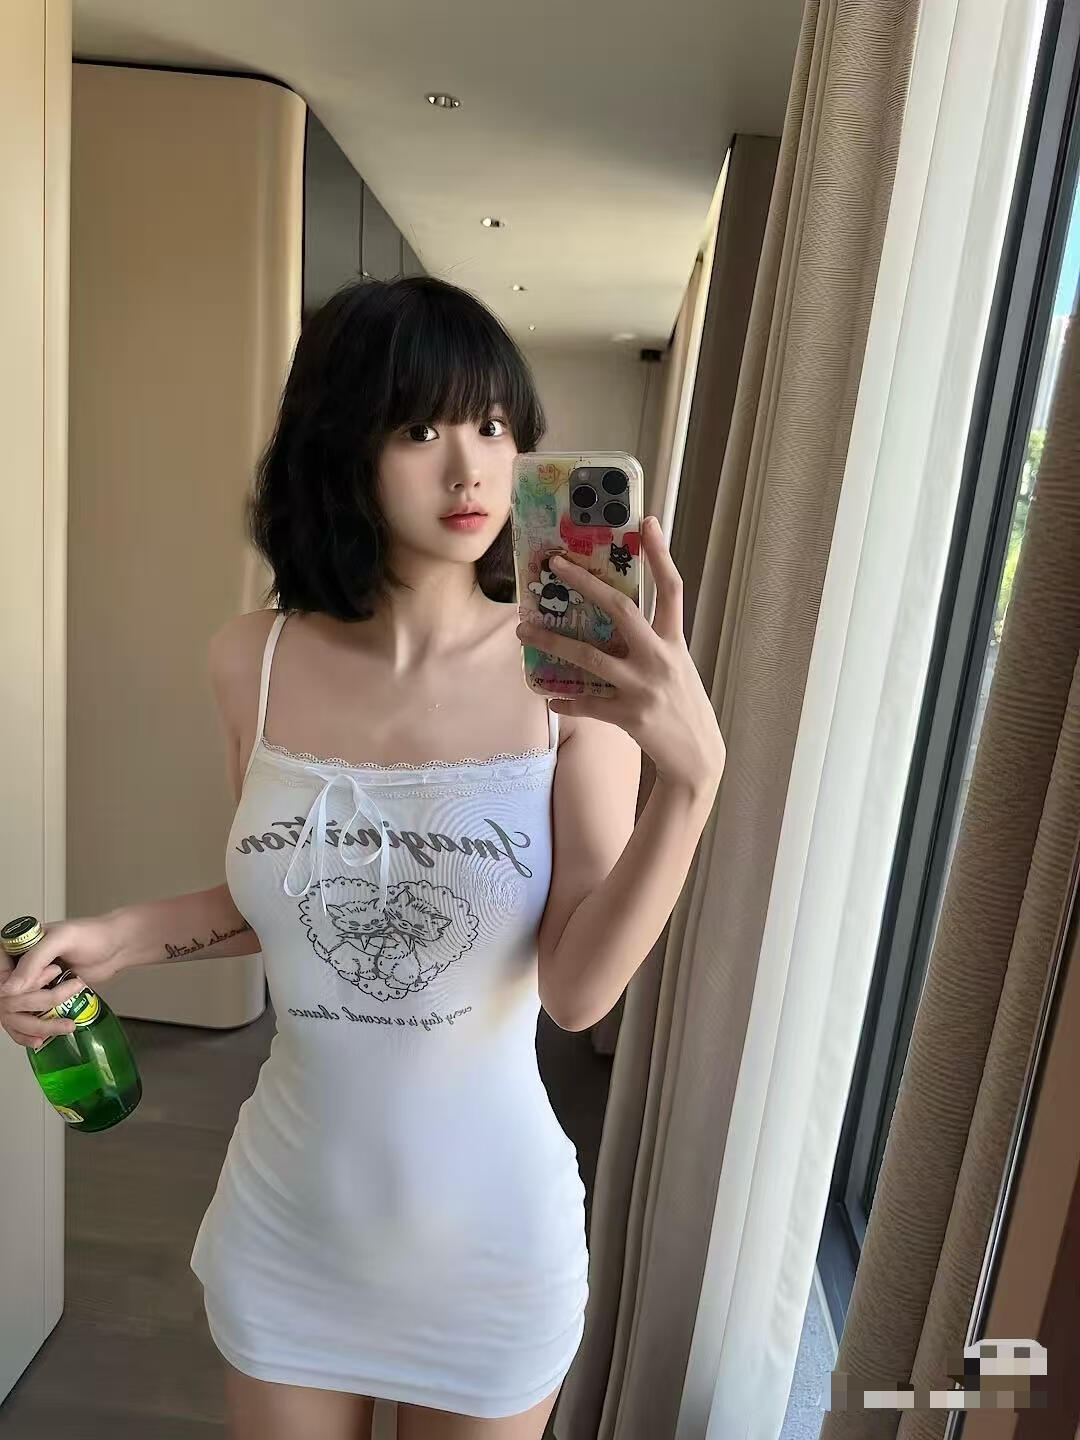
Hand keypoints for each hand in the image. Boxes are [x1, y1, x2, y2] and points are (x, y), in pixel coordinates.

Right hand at [0, 914, 126, 1050]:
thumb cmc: (93, 935)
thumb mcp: (61, 940)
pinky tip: (43, 1039)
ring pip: (16, 1014)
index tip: (37, 990)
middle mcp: (19, 967)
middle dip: (35, 1003)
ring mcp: (31, 984)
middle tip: (61, 994)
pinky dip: (33, 1032)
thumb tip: (7, 990)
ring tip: (63, 1025)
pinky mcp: (44, 997)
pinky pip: (27, 1021)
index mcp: (17, 946)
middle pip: (8, 998)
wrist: (117, 946)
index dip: (14, 989)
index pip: (0, 976)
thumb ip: (33, 961)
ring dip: (37, 1025)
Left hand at [516, 514, 725, 798]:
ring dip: (551, 642)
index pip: (671, 588)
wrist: (698, 758)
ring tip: (523, 631)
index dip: (660, 554)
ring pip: (589, 657)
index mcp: (674, 642)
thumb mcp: (676, 667)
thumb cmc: (681, 706)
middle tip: (555, 565)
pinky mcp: (630, 716)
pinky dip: (564, 701)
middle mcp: (660, 658)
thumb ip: (651, 643)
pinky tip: (547, 696)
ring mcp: (644, 687)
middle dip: (585, 584)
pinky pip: (586, 704)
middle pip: (621, 610)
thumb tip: (611, 619)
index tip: (645, 521)